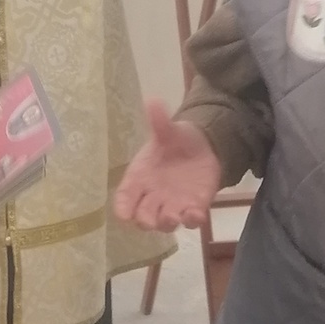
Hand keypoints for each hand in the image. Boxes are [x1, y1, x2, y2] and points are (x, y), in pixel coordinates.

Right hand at [114, 100, 220, 231]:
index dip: (123, 206)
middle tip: (151, 220)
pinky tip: (197, 215)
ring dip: (168, 222)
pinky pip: (191, 219)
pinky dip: (193, 220)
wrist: (202, 147)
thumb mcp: (168, 130)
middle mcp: (153, 196)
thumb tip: (153, 101)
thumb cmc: (176, 141)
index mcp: (140, 177)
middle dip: (146, 220)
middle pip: (143, 216)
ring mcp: (173, 204)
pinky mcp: (194, 207)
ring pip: (166, 222)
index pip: (125, 197)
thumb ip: (160, 121)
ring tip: (174, 216)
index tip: (123, 214)